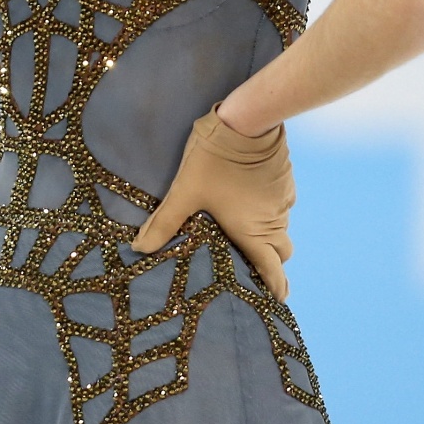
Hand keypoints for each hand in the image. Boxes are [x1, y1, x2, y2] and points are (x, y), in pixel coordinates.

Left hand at [132, 105, 295, 300]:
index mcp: (253, 231)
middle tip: (256, 269)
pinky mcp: (285, 181)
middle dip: (272, 264)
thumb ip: (163, 222)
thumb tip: (139, 248)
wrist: (245, 122)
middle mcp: (273, 221)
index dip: (275, 288)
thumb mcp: (183, 192)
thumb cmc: (213, 160)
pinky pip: (281, 206)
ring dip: (270, 236)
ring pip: (281, 228)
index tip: (276, 301)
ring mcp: (282, 201)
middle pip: (281, 253)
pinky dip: (270, 212)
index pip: (272, 270)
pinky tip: (251, 202)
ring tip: (249, 235)